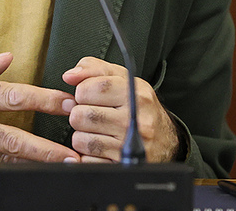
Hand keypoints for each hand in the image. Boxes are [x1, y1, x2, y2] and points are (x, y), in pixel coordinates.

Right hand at [0, 52, 79, 172]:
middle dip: (45, 147)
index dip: (42, 100)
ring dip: (34, 162)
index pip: (13, 96)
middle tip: (70, 152)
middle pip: (13, 138)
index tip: (66, 102)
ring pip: (5, 157)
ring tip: (61, 166)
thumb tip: (7, 57)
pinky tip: (31, 169)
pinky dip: (12, 167)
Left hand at [61, 56, 180, 163]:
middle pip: (81, 115)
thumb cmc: (138, 105)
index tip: (86, 95)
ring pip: (81, 140)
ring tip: (95, 131)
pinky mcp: (122, 165)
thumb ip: (94, 69)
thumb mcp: (122, 78)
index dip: (82, 91)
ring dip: (81, 136)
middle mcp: (134, 120)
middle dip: (79, 114)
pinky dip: (88, 155)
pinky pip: (87, 161)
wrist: (166, 139)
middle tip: (90, 114)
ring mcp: (128, 145)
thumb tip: (69, 75)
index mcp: (134, 94)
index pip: (93, 87)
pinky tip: (100, 148)